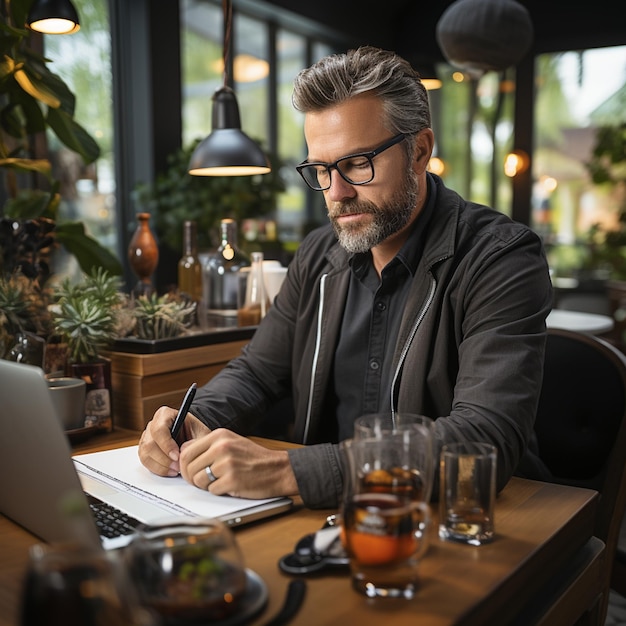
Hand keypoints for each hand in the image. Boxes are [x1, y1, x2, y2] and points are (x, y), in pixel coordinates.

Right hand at [138, 405, 209, 476]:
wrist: (193, 435)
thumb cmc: (196, 431)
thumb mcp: (201, 433)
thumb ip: (196, 440)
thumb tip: (185, 450)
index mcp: (165, 414)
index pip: (158, 429)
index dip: (166, 445)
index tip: (177, 456)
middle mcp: (153, 425)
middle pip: (149, 444)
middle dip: (164, 459)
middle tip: (178, 467)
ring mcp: (147, 437)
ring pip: (145, 454)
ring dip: (160, 465)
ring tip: (176, 470)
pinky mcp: (146, 450)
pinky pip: (145, 461)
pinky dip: (157, 469)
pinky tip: (170, 471)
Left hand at [179, 428, 298, 499]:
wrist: (279, 469)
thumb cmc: (255, 458)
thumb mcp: (231, 443)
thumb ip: (209, 446)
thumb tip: (183, 455)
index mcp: (219, 435)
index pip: (186, 451)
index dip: (184, 465)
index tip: (189, 471)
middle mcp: (221, 447)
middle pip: (188, 467)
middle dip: (192, 478)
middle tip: (201, 482)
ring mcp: (226, 463)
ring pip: (198, 480)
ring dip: (205, 486)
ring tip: (219, 482)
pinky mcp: (232, 480)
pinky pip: (211, 490)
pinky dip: (218, 491)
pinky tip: (230, 486)